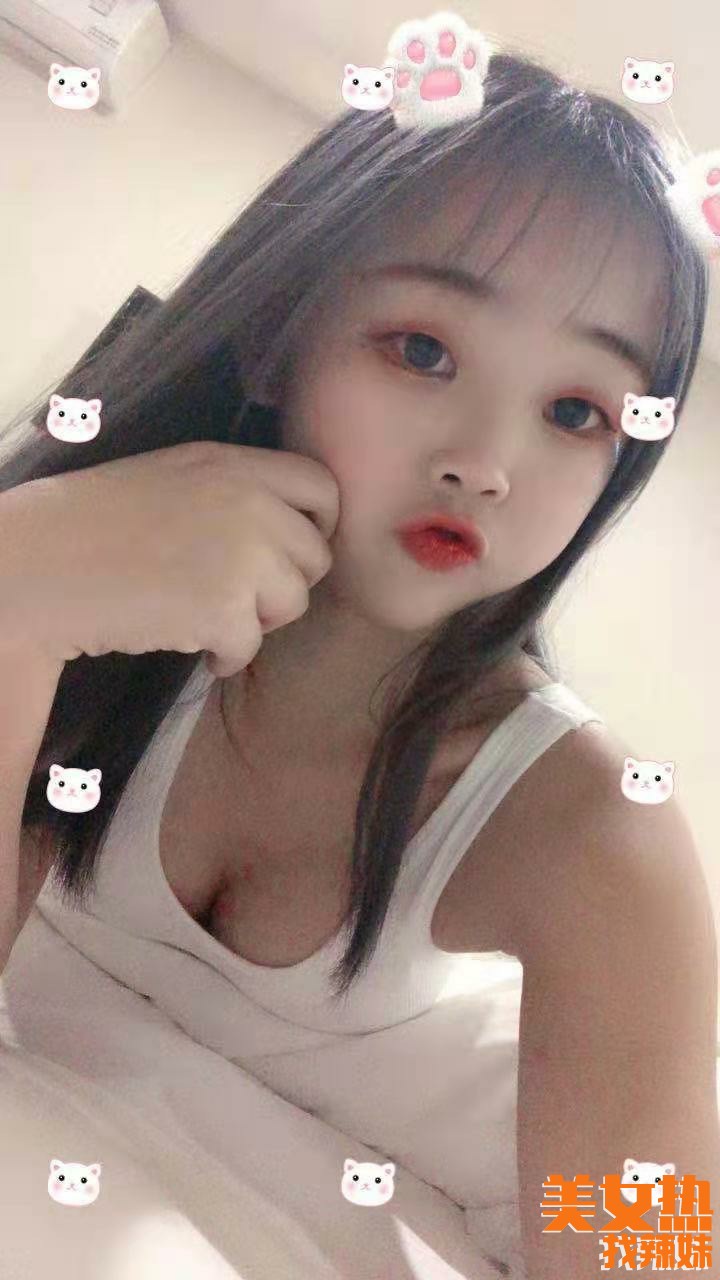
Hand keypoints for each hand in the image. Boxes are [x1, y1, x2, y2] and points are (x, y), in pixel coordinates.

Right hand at [0, 441, 339, 678]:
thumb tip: (289, 529)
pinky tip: (193, 646)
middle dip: (285, 584)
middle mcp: (248, 501)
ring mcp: (241, 553)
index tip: (291, 552)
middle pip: (316, 555)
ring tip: (209, 618)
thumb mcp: (174, 476)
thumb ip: (236, 490)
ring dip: (258, 621)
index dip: (317, 526)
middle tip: (241, 597)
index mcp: (233, 463)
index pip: (322, 487)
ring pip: (293, 602)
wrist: (41, 564)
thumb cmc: (93, 523)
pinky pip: (253, 645)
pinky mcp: (224, 607)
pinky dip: (225, 656)